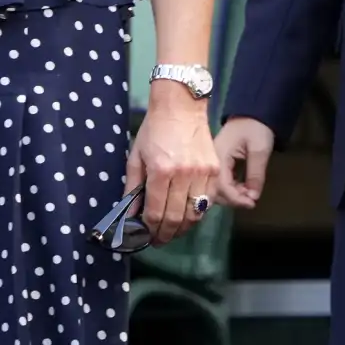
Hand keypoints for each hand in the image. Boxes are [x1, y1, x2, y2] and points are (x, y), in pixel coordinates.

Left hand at [125, 85, 219, 244]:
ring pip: (194, 214)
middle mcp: (183, 174)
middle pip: (175, 218)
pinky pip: (208, 201)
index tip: (145, 236)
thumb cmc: (155, 128)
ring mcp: (202, 172)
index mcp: (161, 171)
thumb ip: (132, 188)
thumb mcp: (136, 156)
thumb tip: (130, 215)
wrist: (181, 105)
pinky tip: (187, 213)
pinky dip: (197, 212)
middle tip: (158, 239)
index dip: (149, 230)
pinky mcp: (214, 169)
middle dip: (165, 234)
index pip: (155, 212)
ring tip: (173, 230)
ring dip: (183, 228)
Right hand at [214, 117, 274, 208]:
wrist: (254, 112)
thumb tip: (253, 198)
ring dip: (231, 195)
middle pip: (214, 189)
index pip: (220, 185)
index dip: (235, 198)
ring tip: (249, 194)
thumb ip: (255, 174)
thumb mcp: (259, 150)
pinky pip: (220, 181)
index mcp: (218, 156)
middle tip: (251, 201)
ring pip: (216, 188)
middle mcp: (211, 161)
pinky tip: (243, 188)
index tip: (252, 203)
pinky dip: (231, 189)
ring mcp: (213, 162)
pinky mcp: (217, 163)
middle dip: (232, 199)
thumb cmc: (256, 128)